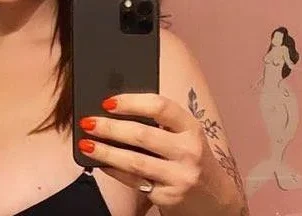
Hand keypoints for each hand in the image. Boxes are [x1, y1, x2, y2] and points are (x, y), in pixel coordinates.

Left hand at [77, 94, 215, 207]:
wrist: (214, 200)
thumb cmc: (189, 158)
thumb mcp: (183, 136)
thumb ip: (158, 124)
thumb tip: (113, 111)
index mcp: (191, 127)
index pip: (160, 107)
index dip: (131, 102)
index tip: (107, 102)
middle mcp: (189, 150)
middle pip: (142, 134)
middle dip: (110, 128)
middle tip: (87, 122)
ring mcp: (180, 176)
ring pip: (135, 161)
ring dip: (105, 151)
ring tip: (86, 144)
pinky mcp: (169, 197)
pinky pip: (134, 181)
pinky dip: (113, 171)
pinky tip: (100, 163)